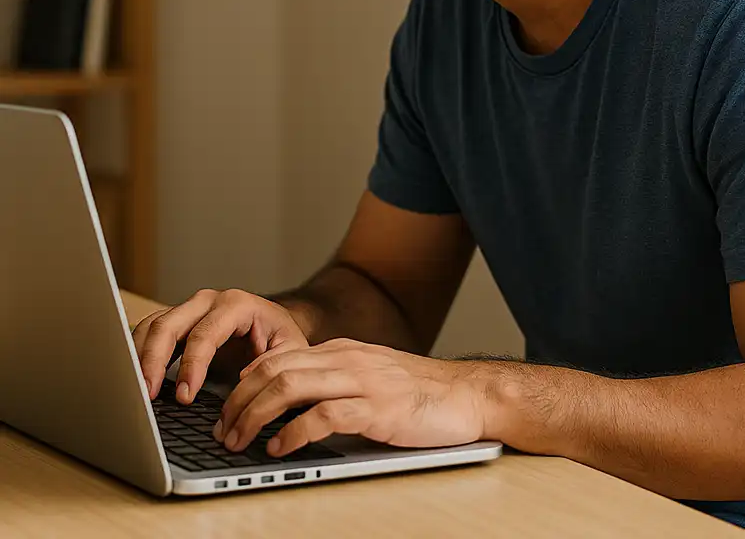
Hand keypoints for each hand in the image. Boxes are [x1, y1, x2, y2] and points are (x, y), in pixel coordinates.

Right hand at [132, 289, 308, 401]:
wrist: (275, 324)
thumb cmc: (281, 337)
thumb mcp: (290, 349)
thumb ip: (272, 361)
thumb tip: (244, 377)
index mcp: (236, 304)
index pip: (204, 334)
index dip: (192, 366)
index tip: (185, 396)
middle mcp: (208, 300)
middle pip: (169, 325)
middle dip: (153, 361)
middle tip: (147, 396)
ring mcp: (190, 308)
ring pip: (152, 325)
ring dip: (139, 357)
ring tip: (136, 391)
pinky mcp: (178, 320)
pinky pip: (149, 331)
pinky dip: (137, 353)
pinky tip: (136, 378)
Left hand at [213, 338, 487, 455]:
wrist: (467, 396)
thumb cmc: (419, 393)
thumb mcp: (369, 375)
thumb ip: (333, 379)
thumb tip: (287, 398)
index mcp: (341, 350)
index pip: (277, 357)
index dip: (242, 383)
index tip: (225, 410)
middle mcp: (347, 359)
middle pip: (274, 370)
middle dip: (238, 402)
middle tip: (222, 431)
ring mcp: (362, 382)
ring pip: (289, 387)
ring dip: (254, 416)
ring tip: (238, 441)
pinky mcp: (376, 409)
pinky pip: (322, 416)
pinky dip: (292, 433)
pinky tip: (278, 448)